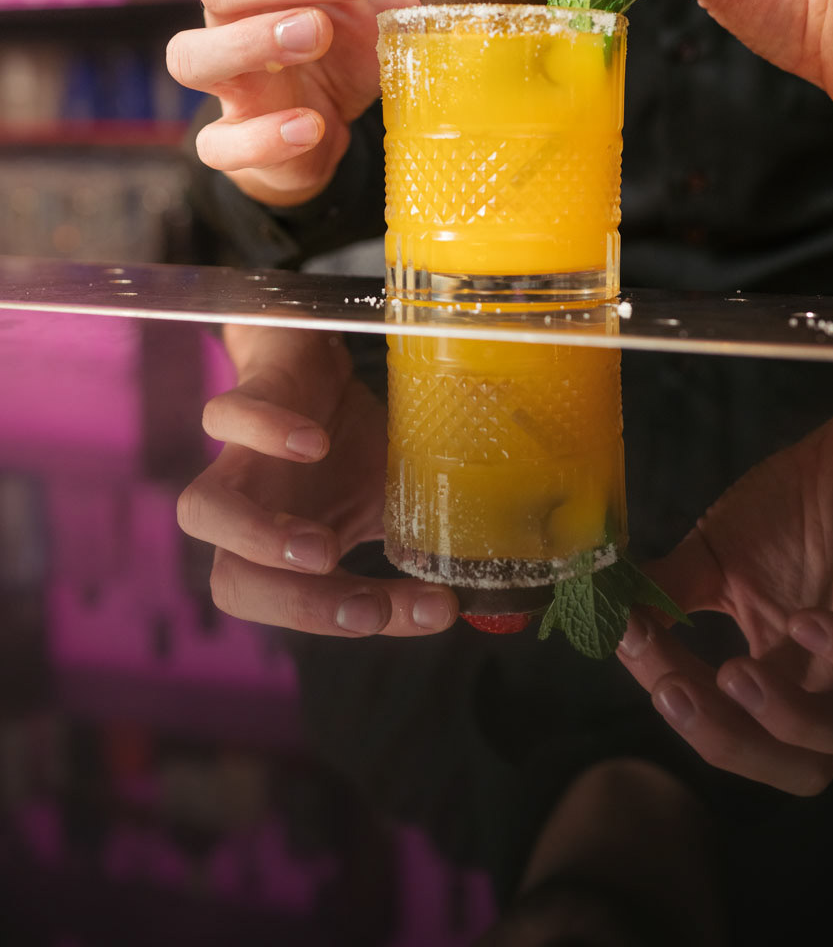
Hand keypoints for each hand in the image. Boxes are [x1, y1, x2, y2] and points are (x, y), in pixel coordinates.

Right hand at [166, 0, 451, 206]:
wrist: (320, 128)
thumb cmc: (346, 48)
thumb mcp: (386, 6)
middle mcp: (230, 18)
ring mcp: (227, 83)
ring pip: (193, 55)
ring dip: (251, 42)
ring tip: (315, 34)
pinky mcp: (232, 142)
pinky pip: (218, 144)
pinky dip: (262, 136)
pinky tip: (310, 126)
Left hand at [175, 324, 457, 637]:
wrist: (314, 368)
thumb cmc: (349, 448)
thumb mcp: (388, 500)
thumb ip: (416, 543)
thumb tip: (477, 588)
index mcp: (282, 551)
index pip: (300, 605)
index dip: (361, 619)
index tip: (435, 612)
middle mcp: (252, 514)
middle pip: (232, 584)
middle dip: (296, 606)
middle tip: (365, 607)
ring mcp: (242, 458)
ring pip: (201, 511)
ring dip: (256, 539)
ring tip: (321, 551)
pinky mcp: (246, 398)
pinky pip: (226, 418)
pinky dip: (263, 432)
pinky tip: (314, 443)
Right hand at [617, 369, 832, 793]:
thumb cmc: (786, 509)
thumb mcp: (710, 559)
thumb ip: (662, 595)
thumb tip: (598, 623)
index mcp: (784, 683)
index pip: (729, 728)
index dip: (677, 702)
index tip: (627, 642)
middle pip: (803, 770)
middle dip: (733, 743)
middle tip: (675, 692)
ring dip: (794, 721)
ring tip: (733, 671)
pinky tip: (803, 622)